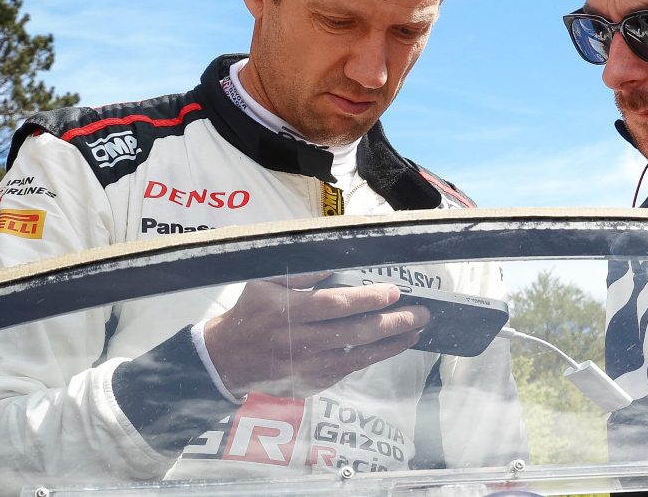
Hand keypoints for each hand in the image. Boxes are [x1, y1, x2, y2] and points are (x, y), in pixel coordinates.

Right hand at [201, 272, 428, 397]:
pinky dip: (371, 358)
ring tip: (415, 331)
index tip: (394, 291)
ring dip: (390, 345)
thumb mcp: (263, 282)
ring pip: (357, 357)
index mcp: (286, 312)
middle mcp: (299, 342)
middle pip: (354, 333)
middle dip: (392, 323)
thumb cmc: (250, 313)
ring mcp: (307, 367)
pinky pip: (347, 370)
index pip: (334, 304)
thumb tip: (334, 264)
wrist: (226, 359)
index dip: (367, 299)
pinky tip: (390, 346)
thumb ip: (299, 272)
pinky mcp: (311, 383)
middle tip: (421, 313)